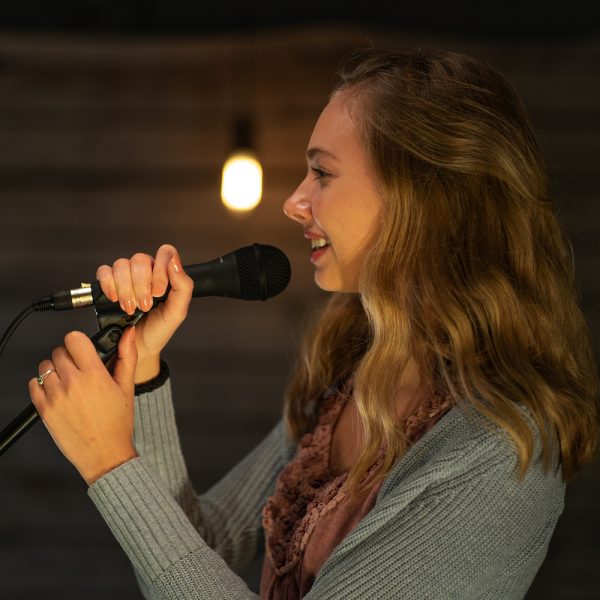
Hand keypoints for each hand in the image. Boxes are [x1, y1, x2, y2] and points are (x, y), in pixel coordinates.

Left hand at [29, 328, 138, 484]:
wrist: (104, 454)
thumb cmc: (117, 424)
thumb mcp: (126, 387)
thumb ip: (127, 356)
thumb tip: (129, 335)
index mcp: (94, 375)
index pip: (74, 339)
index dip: (80, 342)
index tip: (84, 350)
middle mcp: (72, 383)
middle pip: (59, 351)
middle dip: (69, 356)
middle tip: (80, 370)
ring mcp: (56, 396)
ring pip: (45, 366)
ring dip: (55, 370)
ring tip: (68, 382)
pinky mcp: (44, 410)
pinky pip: (33, 385)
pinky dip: (42, 385)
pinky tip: (58, 393)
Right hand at [95, 244, 193, 382]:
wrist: (139, 347)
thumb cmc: (159, 328)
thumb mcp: (177, 311)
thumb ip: (183, 286)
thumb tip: (175, 262)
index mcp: (165, 273)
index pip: (164, 253)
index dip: (160, 270)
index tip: (158, 292)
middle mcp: (146, 271)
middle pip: (140, 259)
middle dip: (141, 286)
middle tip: (145, 306)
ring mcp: (126, 275)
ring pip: (121, 265)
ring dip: (126, 289)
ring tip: (131, 308)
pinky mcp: (109, 283)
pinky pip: (104, 271)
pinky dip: (109, 285)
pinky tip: (115, 299)